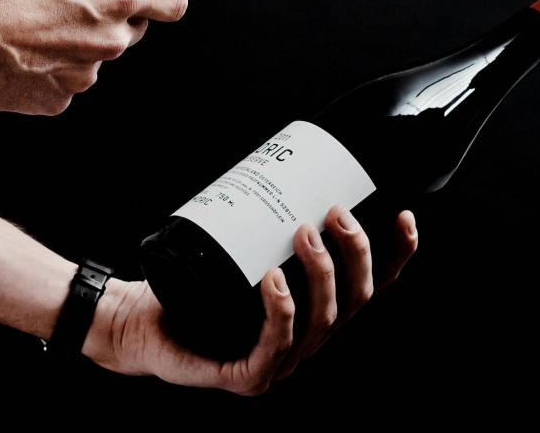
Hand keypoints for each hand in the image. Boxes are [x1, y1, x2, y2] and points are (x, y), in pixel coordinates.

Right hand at [0, 0, 188, 113]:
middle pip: (130, 31)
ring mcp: (82, 76)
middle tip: (70, 3)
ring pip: (89, 60)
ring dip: (71, 46)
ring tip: (29, 26)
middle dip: (107, 18)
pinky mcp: (54, 102)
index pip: (173, 0)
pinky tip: (15, 52)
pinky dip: (43, 72)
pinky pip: (59, 86)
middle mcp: (107, 40)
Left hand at [83, 206, 417, 394]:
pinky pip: (274, 347)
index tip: (401, 214)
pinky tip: (275, 283)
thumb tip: (284, 161)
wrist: (138, 320)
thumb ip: (265, 217)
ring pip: (321, 322)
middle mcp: (305, 338)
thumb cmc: (190, 282)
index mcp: (314, 310)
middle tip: (332, 214)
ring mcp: (280, 361)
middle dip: (354, 254)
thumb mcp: (238, 244)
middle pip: (355, 301)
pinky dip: (280, 313)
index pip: (369, 286)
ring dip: (320, 274)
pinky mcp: (247, 377)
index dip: (396, 255)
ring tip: (302, 232)